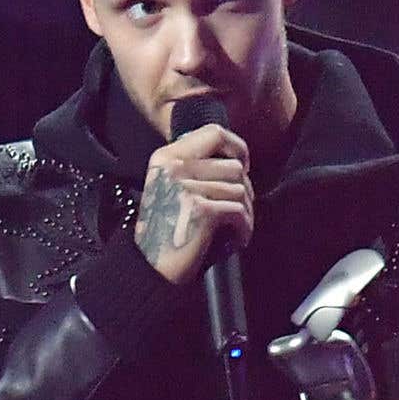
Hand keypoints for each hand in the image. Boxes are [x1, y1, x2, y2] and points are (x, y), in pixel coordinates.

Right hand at [135, 122, 252, 283]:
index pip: (214, 133)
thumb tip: (238, 160)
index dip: (237, 147)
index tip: (244, 166)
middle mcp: (174, 168)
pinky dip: (244, 227)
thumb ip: (195, 167)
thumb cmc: (167, 228)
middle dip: (245, 190)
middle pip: (234, 166)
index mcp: (166, 157)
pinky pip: (239, 211)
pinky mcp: (200, 210)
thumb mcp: (171, 187)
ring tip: (238, 226)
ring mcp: (186, 188)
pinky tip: (238, 238)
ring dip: (247, 212)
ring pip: (240, 190)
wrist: (151, 266)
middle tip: (239, 209)